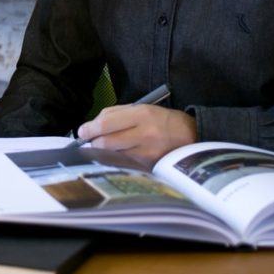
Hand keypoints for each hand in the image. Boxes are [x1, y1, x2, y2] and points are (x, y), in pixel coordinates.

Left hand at [76, 104, 196, 165]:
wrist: (192, 136)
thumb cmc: (162, 120)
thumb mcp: (142, 108)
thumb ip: (116, 114)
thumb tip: (93, 125)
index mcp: (141, 114)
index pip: (106, 123)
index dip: (90, 129)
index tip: (82, 132)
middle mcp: (144, 133)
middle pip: (106, 142)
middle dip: (94, 142)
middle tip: (90, 141)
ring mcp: (147, 152)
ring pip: (113, 154)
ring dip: (104, 151)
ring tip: (106, 146)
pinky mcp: (149, 165)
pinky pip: (124, 163)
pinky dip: (117, 159)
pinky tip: (118, 154)